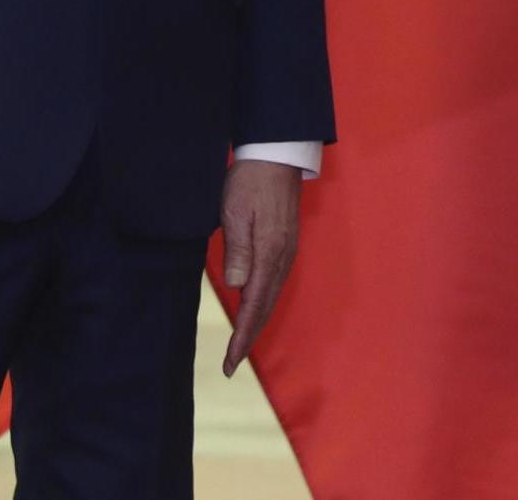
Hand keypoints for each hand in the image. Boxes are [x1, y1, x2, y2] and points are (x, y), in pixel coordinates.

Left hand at [219, 158, 301, 375]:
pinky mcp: (285, 244)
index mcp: (269, 252)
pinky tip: (253, 307)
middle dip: (249, 337)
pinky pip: (274, 282)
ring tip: (239, 343)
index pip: (254, 304)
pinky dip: (262, 302)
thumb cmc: (250, 180)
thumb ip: (237, 249)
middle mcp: (282, 257)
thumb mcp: (235, 211)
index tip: (230, 362)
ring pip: (270, 296)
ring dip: (256, 322)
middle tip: (231, 364)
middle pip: (265, 307)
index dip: (242, 336)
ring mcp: (286, 251)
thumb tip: (237, 286)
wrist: (277, 154)